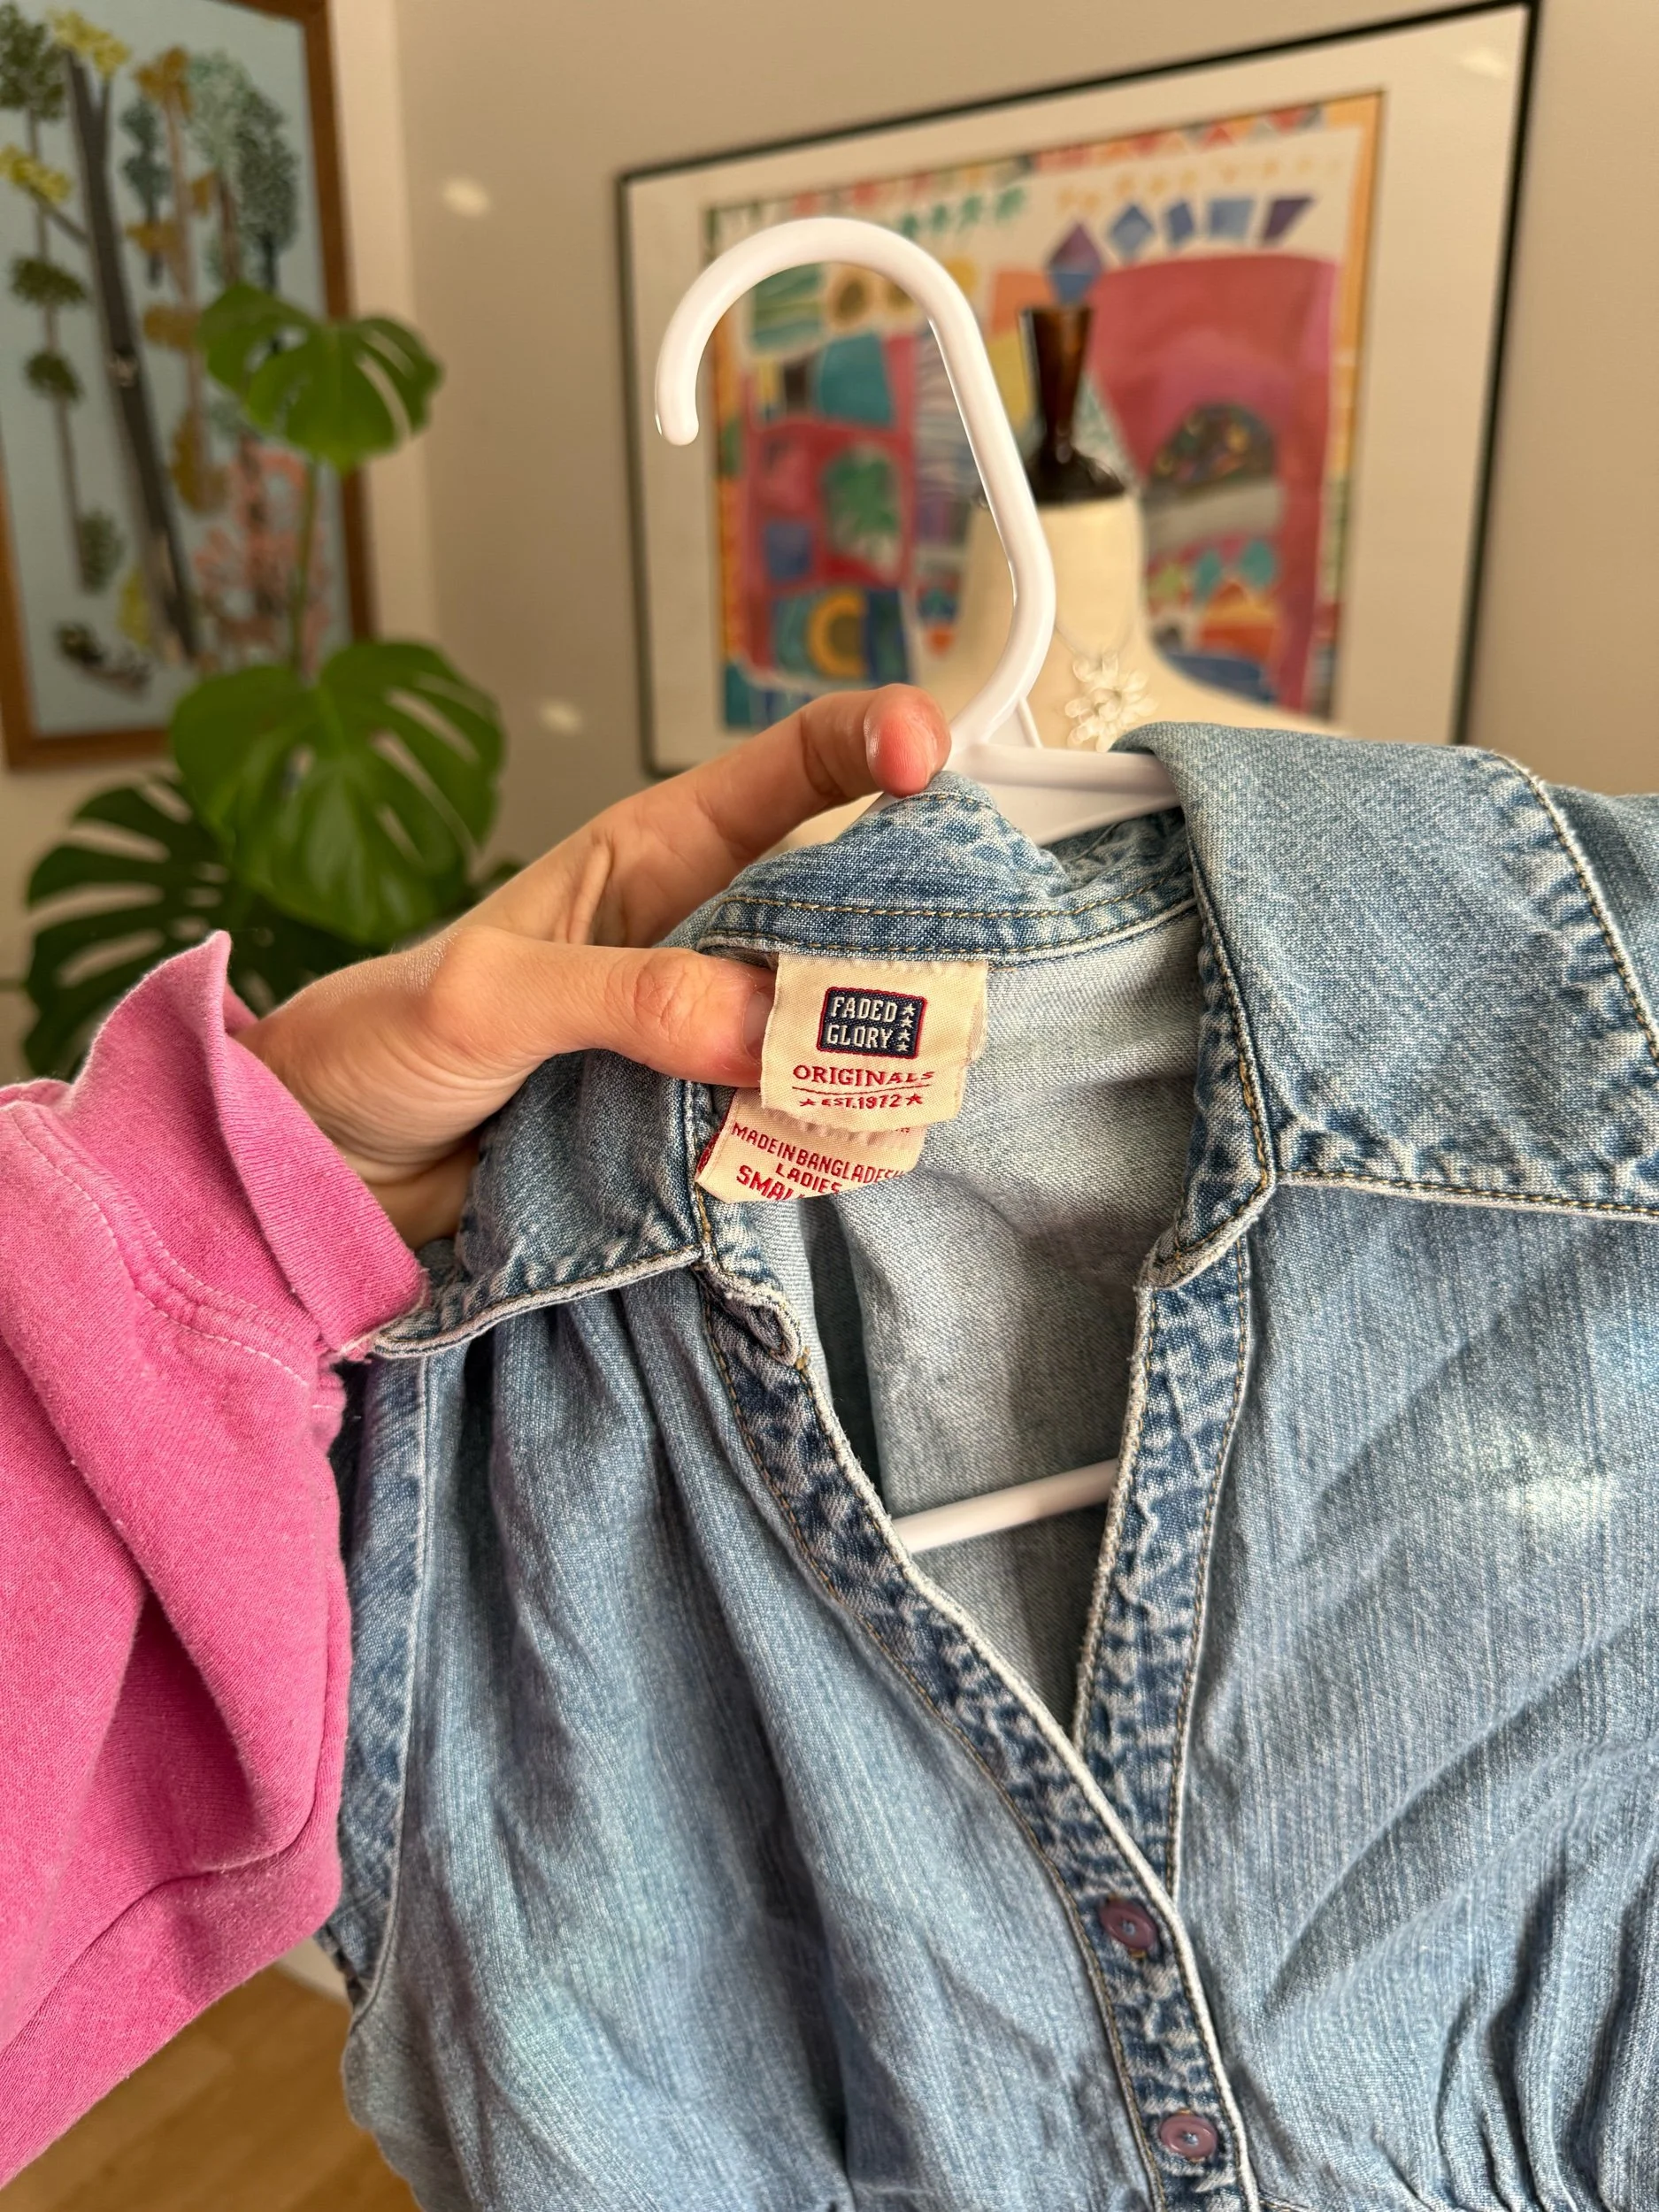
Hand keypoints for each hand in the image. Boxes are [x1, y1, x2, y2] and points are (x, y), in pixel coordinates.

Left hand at [237, 685, 950, 1245]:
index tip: (929, 758)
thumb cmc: (383, 1038)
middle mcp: (706, 937)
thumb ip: (619, 996)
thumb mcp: (486, 999)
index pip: (788, 773)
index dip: (868, 743)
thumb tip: (763, 1025)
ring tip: (900, 1091)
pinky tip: (848, 1153)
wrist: (332, 1166)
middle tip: (949, 989)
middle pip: (850, 909)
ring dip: (871, 1055)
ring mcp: (712, 1036)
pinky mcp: (705, 1128)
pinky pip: (791, 1124)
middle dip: (910, 935)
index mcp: (658, 857)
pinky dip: (822, 1138)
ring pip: (834, 1025)